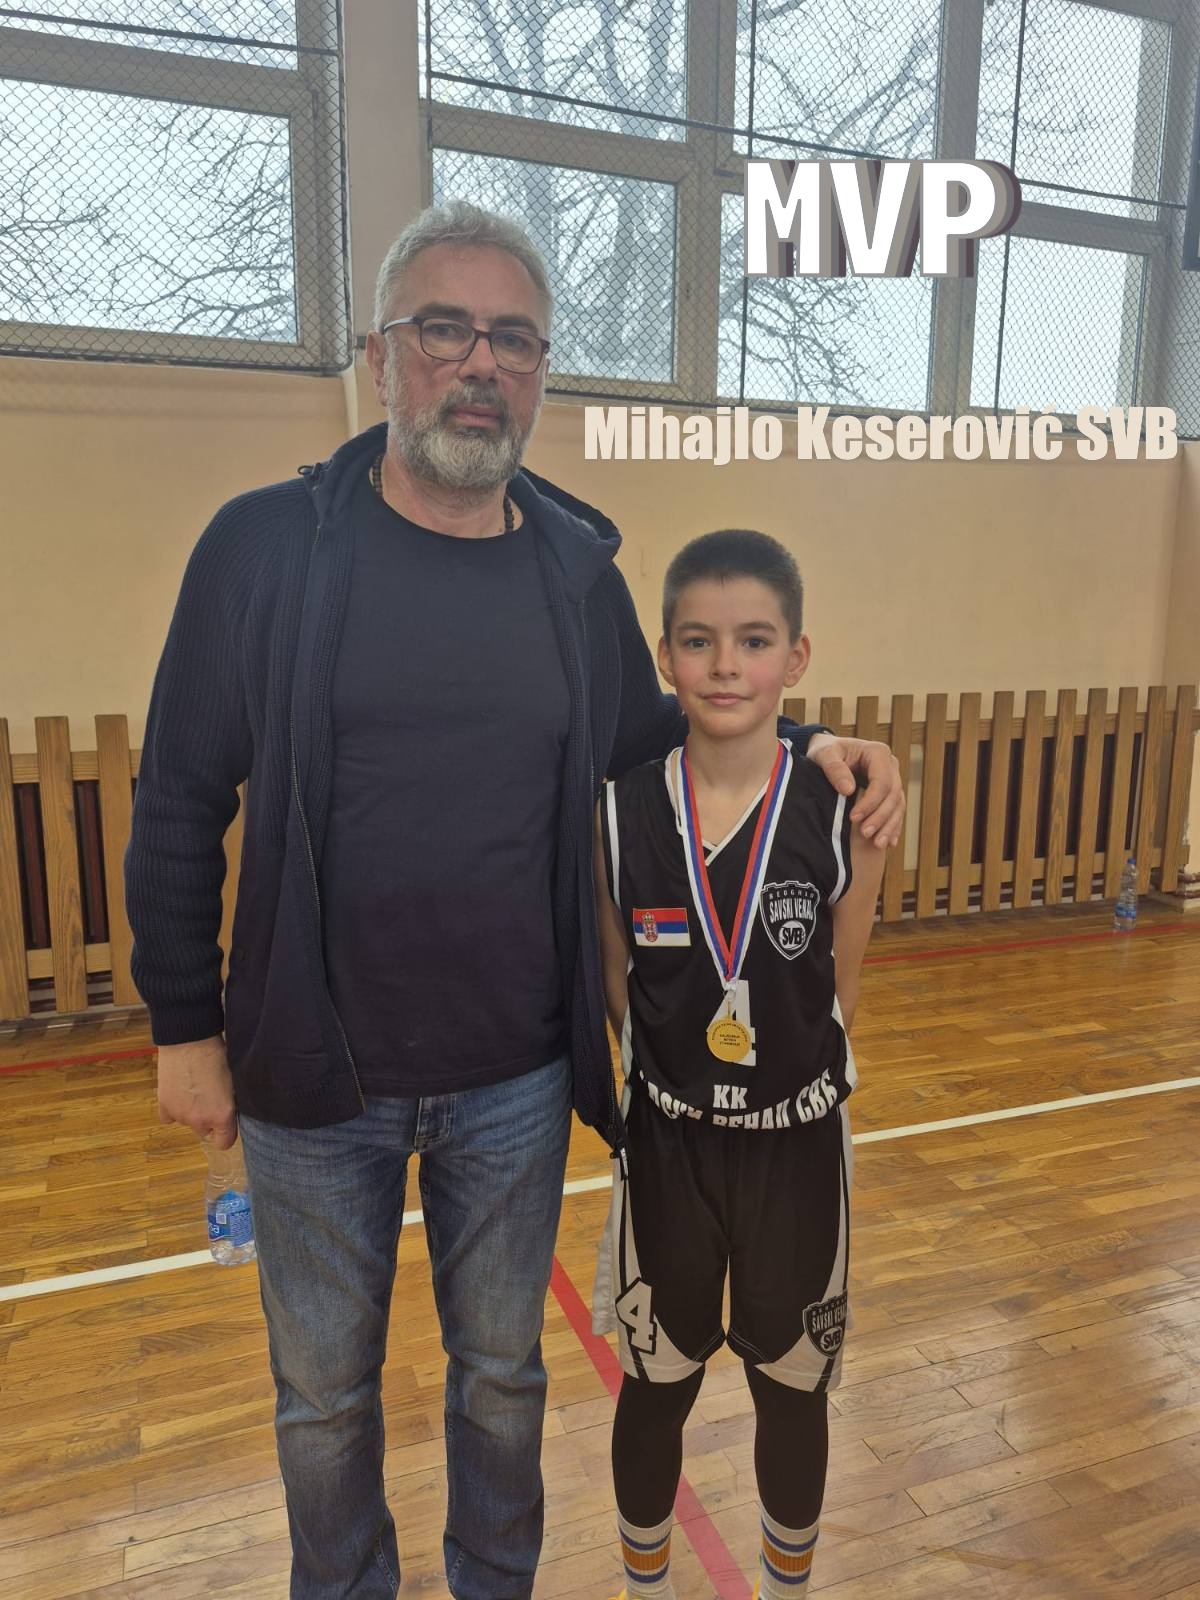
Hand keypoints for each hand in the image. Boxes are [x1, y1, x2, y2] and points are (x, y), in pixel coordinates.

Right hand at [157, 1036, 236, 1147]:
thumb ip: (230, 1103)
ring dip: (190, 1112)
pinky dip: (173, 1109)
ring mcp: (179, 1114)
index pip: (224, 1143)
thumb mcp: (234, 1081)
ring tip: (194, 1089)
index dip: (225, 1134)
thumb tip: (231, 1112)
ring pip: (186, 1122)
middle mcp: (200, 1120)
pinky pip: (169, 1117)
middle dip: (207, 1120)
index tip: (225, 1124)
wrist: (190, 1039)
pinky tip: (178, 1092)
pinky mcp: (163, 1105)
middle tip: (209, 1099)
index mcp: (222, 1116)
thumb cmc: (217, 1055)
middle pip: (204, 1132)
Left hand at [806, 733, 904, 848]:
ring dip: (889, 826)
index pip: (881, 782)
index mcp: (877, 753)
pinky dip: (893, 827)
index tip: (853, 818)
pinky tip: (888, 842)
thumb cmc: (825, 751)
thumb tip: (848, 789)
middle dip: (880, 817)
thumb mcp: (823, 753)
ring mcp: (892, 779)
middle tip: (865, 834)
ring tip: (878, 844)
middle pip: (893, 795)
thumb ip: (833, 768)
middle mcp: (890, 765)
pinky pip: (896, 811)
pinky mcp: (888, 792)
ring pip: (898, 805)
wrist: (828, 752)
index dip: (870, 802)